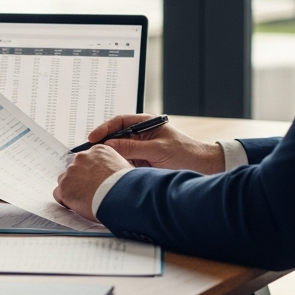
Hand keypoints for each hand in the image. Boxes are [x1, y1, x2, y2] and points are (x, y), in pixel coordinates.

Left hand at [53, 144, 132, 221]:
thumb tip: (114, 173)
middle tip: (91, 192)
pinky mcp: (65, 187)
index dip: (90, 173)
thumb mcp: (125, 167)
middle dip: (80, 180)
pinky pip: (59, 194)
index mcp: (98, 151)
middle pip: (75, 169)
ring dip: (72, 190)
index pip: (87, 160)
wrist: (123, 196)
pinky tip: (78, 206)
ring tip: (86, 201)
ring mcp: (71, 172)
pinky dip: (66, 201)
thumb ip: (113, 166)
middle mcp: (82, 158)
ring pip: (66, 181)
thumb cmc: (128, 185)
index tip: (95, 181)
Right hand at [83, 114, 224, 173]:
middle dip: (104, 144)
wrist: (203, 168)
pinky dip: (118, 167)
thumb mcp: (157, 150)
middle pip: (115, 137)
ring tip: (99, 164)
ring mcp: (141, 149)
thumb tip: (109, 145)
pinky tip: (112, 172)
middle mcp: (141, 135)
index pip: (119, 122)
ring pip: (119, 152)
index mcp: (145, 124)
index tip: (93, 138)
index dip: (104, 129)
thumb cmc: (186, 153)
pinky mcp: (142, 163)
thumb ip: (132, 147)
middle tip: (91, 153)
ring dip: (111, 158)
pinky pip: (125, 163)